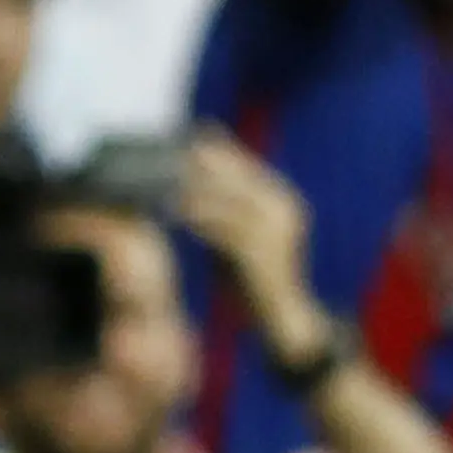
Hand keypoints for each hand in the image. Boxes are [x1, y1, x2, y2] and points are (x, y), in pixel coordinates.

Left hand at [172, 130, 323, 340]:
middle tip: (173, 150)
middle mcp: (283, 209)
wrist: (285, 318)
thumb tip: (188, 191)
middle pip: (238, 176)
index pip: (247, 166)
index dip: (219, 149)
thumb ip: (223, 213)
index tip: (192, 134)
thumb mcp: (240, 239)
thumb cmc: (256, 279)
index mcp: (282, 201)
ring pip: (229, 198)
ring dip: (197, 186)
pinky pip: (225, 227)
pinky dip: (200, 217)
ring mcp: (276, 230)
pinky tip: (178, 210)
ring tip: (167, 178)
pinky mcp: (262, 251)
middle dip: (205, 162)